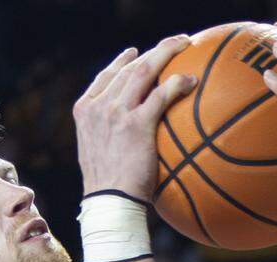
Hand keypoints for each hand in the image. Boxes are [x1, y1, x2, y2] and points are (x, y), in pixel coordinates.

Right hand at [74, 36, 196, 200]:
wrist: (110, 202)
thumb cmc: (110, 189)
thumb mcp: (98, 156)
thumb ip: (108, 137)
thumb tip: (128, 139)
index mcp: (85, 111)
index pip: (105, 77)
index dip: (121, 61)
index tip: (135, 54)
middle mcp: (98, 106)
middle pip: (129, 67)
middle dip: (153, 51)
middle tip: (173, 44)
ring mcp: (116, 112)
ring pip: (145, 70)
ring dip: (167, 52)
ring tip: (186, 47)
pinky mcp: (136, 124)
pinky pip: (161, 94)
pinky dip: (177, 82)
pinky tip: (191, 80)